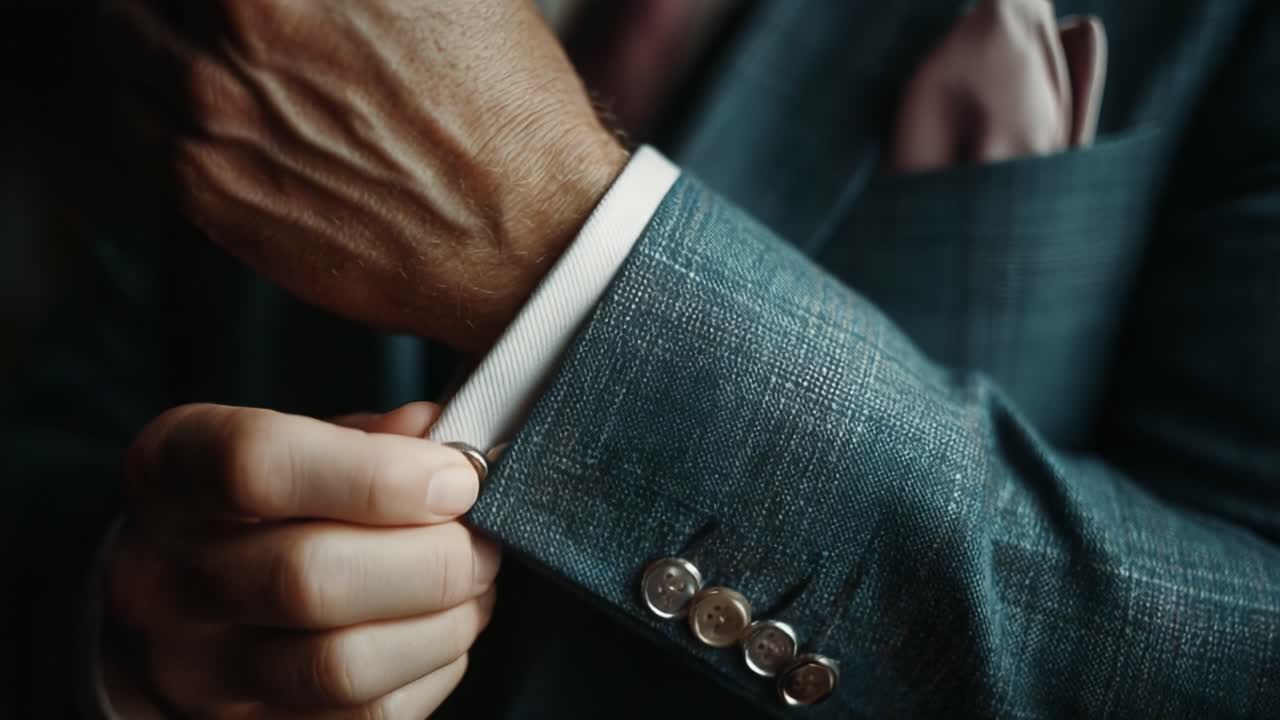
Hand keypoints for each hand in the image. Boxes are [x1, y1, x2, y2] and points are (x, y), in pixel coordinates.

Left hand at [104, 0, 627, 351]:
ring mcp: (210, 114)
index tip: (242, 1)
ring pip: (120, 44)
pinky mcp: (208, 192)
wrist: (526, 238)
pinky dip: (154, 104)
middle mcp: (238, 30)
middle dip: (186, 0)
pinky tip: (209, 110)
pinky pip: (133, 125)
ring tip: (201, 48)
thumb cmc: (504, 106)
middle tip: (226, 15)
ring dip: (152, 36)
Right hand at [108, 402, 499, 717]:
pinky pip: (366, 716)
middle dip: (433, 560)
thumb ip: (376, 439)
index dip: (378, 475)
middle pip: (309, 578)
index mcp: (175, 471)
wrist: (195, 597)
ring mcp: (198, 670)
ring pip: (341, 664)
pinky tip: (443, 631)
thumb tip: (449, 450)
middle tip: (481, 541)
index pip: (256, 465)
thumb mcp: (306, 440)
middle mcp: (164, 576)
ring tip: (474, 586)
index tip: (457, 478)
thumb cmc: (273, 503)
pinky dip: (432, 670)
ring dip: (442, 623)